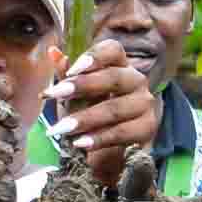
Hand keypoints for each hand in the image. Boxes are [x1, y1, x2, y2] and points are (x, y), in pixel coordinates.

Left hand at [49, 36, 159, 183]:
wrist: (109, 151)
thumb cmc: (91, 113)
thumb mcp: (75, 95)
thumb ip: (67, 75)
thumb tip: (53, 53)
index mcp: (120, 64)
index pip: (114, 50)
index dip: (94, 57)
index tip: (71, 69)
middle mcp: (136, 80)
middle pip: (114, 77)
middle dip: (82, 86)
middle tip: (55, 94)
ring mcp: (145, 104)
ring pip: (115, 108)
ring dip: (85, 118)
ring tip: (61, 128)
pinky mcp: (147, 128)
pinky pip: (122, 132)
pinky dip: (99, 138)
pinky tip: (80, 143)